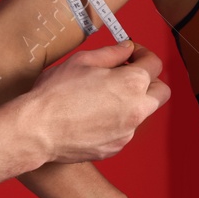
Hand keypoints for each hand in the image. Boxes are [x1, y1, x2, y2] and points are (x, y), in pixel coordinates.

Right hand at [28, 40, 169, 163]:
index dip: (143, 54)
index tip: (131, 55)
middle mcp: (137, 109)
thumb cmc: (55, 93)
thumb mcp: (82, 61)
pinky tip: (92, 117)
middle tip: (127, 75)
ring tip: (102, 97)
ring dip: (131, 102)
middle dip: (149, 81)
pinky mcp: (116, 148)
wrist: (37, 130)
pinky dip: (115, 122)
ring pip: (142, 112)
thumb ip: (112, 53)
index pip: (155, 64)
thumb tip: (127, 49)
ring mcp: (128, 132)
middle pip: (161, 92)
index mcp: (132, 83)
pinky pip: (124, 131)